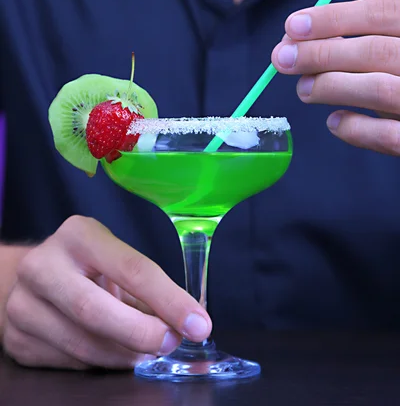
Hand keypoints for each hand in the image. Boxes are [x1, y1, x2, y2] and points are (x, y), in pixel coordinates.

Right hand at [3, 216, 210, 369]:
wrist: (31, 278)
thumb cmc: (85, 267)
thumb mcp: (113, 260)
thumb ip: (146, 288)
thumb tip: (189, 321)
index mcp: (78, 234)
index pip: (131, 268)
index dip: (169, 299)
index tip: (199, 324)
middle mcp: (43, 264)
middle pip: (94, 310)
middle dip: (141, 333)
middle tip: (171, 343)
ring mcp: (22, 303)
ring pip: (81, 343)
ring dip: (124, 355)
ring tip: (146, 351)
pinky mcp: (16, 337)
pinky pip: (68, 363)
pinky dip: (101, 362)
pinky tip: (114, 353)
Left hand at [271, 0, 399, 155]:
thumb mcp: (399, 45)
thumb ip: (369, 40)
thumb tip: (301, 39)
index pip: (380, 13)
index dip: (332, 18)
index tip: (291, 25)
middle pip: (374, 51)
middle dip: (320, 53)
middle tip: (281, 59)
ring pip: (379, 90)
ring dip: (332, 87)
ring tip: (304, 89)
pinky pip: (387, 137)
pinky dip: (354, 129)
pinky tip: (334, 122)